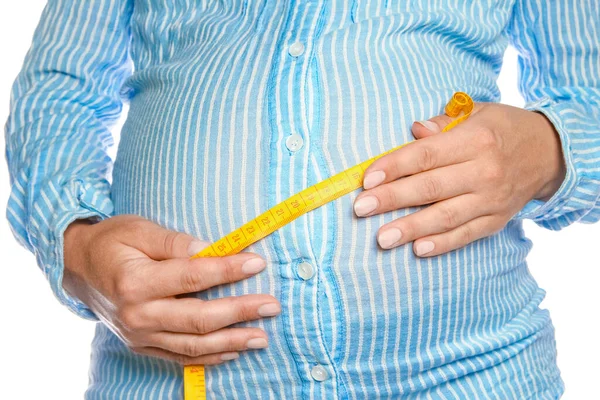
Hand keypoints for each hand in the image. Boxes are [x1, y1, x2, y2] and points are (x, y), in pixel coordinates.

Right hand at [62, 215, 279, 364]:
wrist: (78, 267)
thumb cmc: (112, 241)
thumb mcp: (139, 229)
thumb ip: (173, 241)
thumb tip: (209, 250)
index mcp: (136, 282)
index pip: (192, 277)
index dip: (227, 270)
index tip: (257, 264)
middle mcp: (138, 314)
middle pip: (199, 317)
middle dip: (240, 312)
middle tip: (271, 306)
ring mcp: (140, 335)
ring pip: (193, 344)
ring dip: (232, 341)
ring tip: (262, 336)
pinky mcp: (142, 345)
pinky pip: (180, 357)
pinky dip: (209, 357)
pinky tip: (233, 352)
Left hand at [353, 103, 565, 256]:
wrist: (550, 153)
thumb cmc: (502, 129)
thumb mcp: (477, 113)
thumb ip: (443, 122)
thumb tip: (414, 129)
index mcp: (475, 140)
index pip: (425, 155)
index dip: (394, 167)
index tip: (367, 179)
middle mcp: (484, 171)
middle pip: (430, 188)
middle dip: (392, 199)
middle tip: (361, 209)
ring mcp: (492, 199)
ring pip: (446, 216)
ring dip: (411, 228)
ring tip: (382, 238)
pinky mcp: (497, 219)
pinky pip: (467, 234)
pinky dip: (443, 243)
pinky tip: (418, 249)